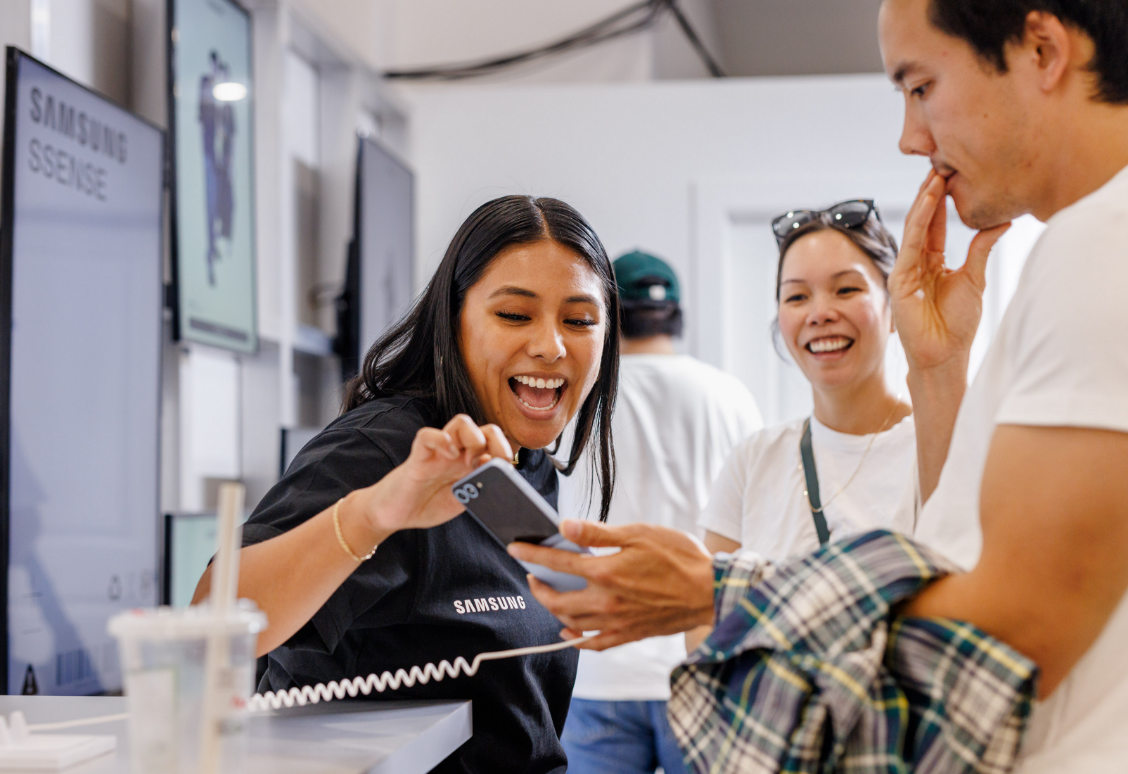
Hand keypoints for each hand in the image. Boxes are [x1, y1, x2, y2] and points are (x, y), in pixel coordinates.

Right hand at [359, 414, 511, 535]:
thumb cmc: (428, 505)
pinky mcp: (418, 457)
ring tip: (468, 461)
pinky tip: (448, 456)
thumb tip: (503, 482)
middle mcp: (457, 453)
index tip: (508, 469)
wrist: (395, 515)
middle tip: (492, 462)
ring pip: (461, 422)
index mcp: (470, 463)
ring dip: (472, 437)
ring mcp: (438, 452)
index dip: (505, 450)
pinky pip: (427, 436)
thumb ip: (479, 490)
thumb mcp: (461, 501)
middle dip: (496, 440)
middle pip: (483, 428)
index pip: (495, 443)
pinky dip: (441, 440)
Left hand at [507, 520, 715, 649]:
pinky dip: (576, 639)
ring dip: (553, 609)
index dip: (531, 554)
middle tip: (531, 575)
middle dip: (537, 587)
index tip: (515, 548)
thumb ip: (598, 534)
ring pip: (571, 622)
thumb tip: (563, 527)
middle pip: (557, 599)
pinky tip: (568, 631)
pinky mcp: (629, 634)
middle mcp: (606, 601)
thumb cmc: (679, 557)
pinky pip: (594, 643)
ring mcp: (617, 622)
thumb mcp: (639, 534)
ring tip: (547, 596)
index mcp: (606, 572)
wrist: (711, 592)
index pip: (556, 563)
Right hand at [888, 170, 1010, 374]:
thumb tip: (1001, 221)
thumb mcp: (974, 278)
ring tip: (935, 177)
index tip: (951, 175)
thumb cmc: (957, 324)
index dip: (942, 201)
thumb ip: (981, 249)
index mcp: (932, 263)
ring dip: (924, 202)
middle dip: (930, 194)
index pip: (935, 225)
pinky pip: (909, 244)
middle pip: (922, 222)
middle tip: (940, 165)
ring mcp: (905, 270)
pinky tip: (927, 203)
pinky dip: (918, 222)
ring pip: (914, 228)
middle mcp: (915, 263)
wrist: (945, 354)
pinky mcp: (899, 279)